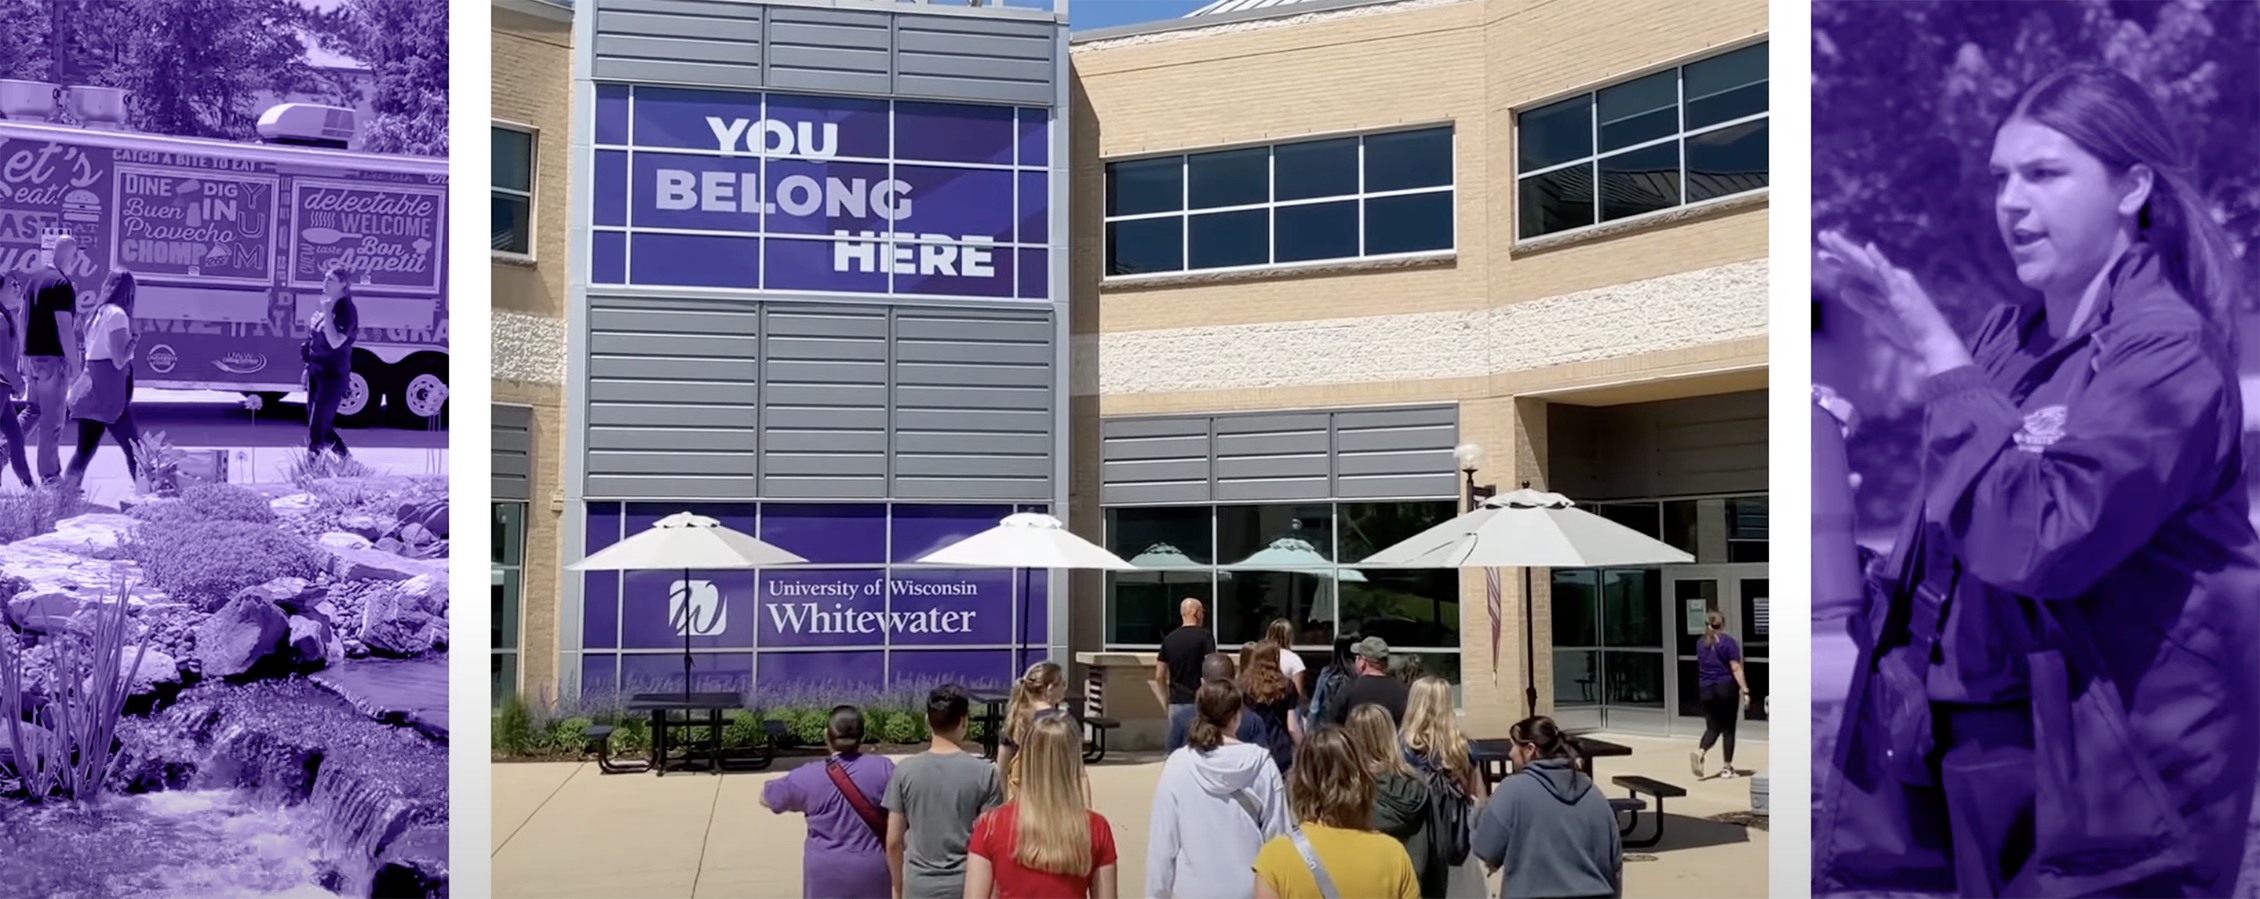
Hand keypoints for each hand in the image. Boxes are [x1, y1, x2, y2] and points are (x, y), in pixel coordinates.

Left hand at [1816, 230, 1971, 372]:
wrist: (1932, 343)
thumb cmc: (1910, 331)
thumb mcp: (1879, 316)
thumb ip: (1863, 303)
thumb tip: (1844, 291)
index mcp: (1887, 283)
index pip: (1860, 269)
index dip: (1841, 262)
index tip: (1823, 255)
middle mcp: (1893, 277)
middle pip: (1862, 261)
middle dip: (1842, 248)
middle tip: (1823, 235)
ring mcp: (1898, 282)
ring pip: (1869, 263)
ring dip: (1851, 250)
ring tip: (1834, 238)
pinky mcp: (1903, 291)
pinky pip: (1889, 274)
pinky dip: (1879, 261)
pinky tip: (1869, 248)